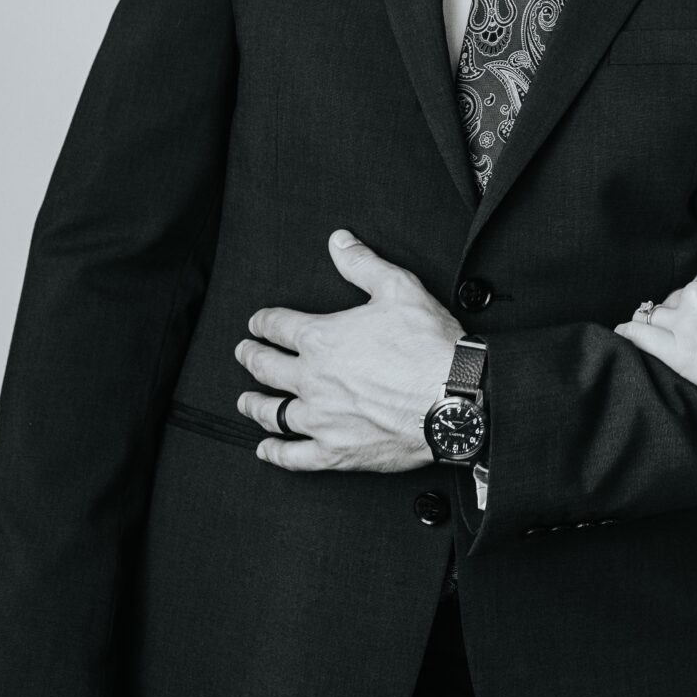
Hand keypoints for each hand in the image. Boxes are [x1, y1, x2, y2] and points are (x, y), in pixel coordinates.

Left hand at [236, 230, 462, 471]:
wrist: (453, 398)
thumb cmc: (428, 344)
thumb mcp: (398, 288)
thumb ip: (361, 263)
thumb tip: (338, 240)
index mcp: (322, 338)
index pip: (278, 326)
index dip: (263, 322)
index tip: (256, 322)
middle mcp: (312, 379)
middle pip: (266, 368)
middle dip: (250, 357)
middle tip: (243, 353)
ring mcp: (321, 419)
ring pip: (274, 412)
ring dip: (254, 404)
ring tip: (245, 399)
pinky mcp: (336, 452)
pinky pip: (294, 456)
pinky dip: (276, 452)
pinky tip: (266, 448)